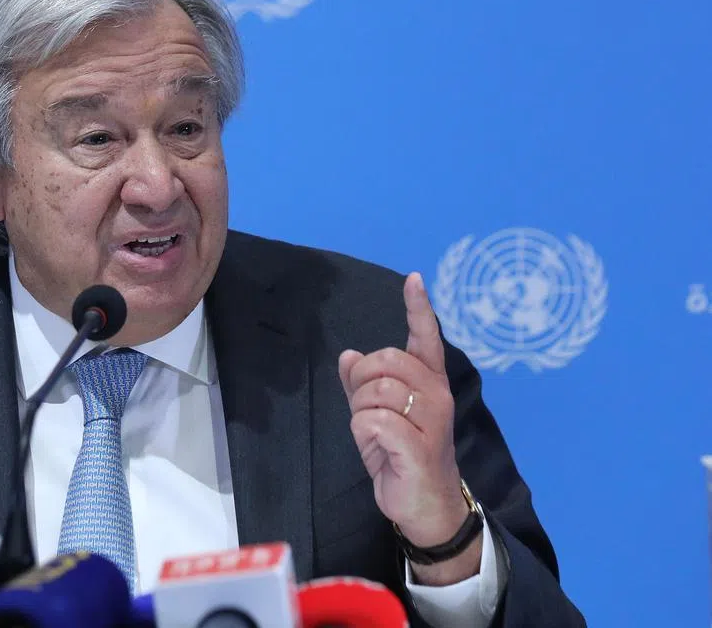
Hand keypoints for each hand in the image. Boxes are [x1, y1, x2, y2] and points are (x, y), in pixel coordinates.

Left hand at [338, 272, 480, 584]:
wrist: (425, 506)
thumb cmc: (401, 456)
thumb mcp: (377, 416)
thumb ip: (363, 386)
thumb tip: (348, 355)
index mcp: (430, 383)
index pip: (426, 338)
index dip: (418, 309)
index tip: (414, 280)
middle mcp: (437, 395)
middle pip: (385, 361)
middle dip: (362, 383)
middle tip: (368, 411)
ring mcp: (432, 420)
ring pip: (375, 391)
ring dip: (361, 411)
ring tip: (375, 434)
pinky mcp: (420, 445)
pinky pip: (373, 420)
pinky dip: (363, 433)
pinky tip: (378, 448)